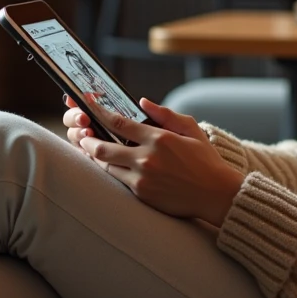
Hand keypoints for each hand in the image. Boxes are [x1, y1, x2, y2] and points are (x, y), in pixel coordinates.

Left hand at [62, 94, 244, 225]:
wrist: (215, 195)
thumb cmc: (205, 160)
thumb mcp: (191, 130)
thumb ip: (165, 114)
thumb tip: (142, 103)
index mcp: (159, 138)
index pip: (119, 123)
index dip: (99, 112)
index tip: (87, 105)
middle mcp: (147, 158)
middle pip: (102, 147)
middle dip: (87, 139)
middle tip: (81, 134)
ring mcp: (142, 178)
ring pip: (106, 167)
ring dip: (95, 157)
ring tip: (90, 149)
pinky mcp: (142, 194)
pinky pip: (118, 181)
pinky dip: (110, 172)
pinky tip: (107, 166)